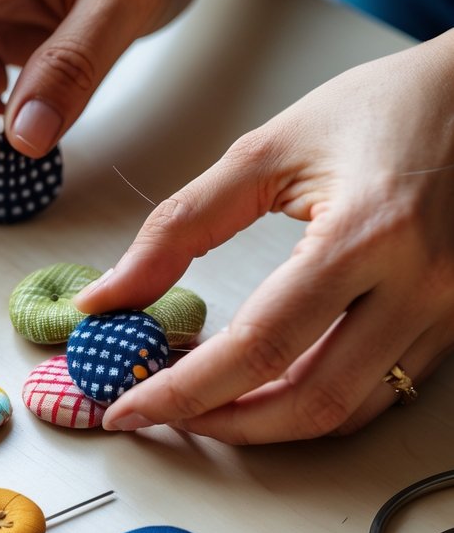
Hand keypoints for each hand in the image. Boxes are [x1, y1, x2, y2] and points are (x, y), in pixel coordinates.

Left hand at [76, 33, 453, 442]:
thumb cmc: (383, 107)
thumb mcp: (268, 150)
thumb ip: (182, 225)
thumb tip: (111, 296)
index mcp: (367, 234)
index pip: (260, 344)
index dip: (185, 390)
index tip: (129, 406)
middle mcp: (420, 286)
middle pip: (311, 401)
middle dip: (226, 424)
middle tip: (164, 414)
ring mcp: (447, 312)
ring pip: (351, 411)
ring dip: (271, 425)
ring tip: (206, 405)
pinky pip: (381, 390)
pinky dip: (315, 402)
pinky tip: (268, 384)